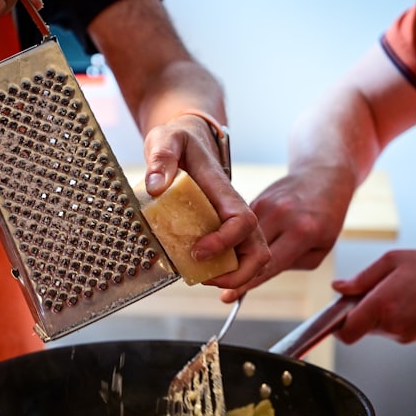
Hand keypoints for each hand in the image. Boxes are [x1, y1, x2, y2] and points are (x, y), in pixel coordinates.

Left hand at [141, 114, 269, 289]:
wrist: (186, 136)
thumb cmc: (178, 138)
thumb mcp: (166, 139)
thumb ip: (162, 158)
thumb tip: (157, 185)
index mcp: (221, 189)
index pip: (242, 220)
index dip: (225, 242)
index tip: (197, 251)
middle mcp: (232, 208)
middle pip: (258, 247)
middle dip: (240, 272)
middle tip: (206, 278)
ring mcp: (229, 220)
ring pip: (252, 256)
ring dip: (234, 276)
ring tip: (203, 278)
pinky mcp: (222, 228)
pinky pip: (236, 255)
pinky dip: (226, 272)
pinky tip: (202, 274)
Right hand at [220, 166, 353, 301]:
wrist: (324, 175)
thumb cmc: (327, 216)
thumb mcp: (321, 247)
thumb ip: (293, 263)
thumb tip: (260, 273)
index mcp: (302, 232)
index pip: (268, 265)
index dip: (246, 283)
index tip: (227, 296)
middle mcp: (282, 217)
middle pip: (248, 251)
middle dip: (232, 269)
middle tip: (218, 282)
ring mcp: (267, 205)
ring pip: (241, 237)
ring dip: (232, 253)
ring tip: (224, 265)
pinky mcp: (257, 199)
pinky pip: (243, 225)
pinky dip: (238, 237)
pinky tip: (235, 245)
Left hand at [332, 249, 415, 343]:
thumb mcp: (394, 261)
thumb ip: (362, 277)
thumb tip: (339, 288)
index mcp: (383, 305)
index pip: (346, 331)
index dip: (336, 324)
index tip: (337, 310)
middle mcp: (391, 325)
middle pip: (357, 328)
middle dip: (357, 312)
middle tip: (370, 291)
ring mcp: (403, 334)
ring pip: (373, 328)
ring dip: (374, 313)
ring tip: (394, 291)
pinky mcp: (412, 337)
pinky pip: (389, 329)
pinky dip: (389, 317)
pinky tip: (405, 300)